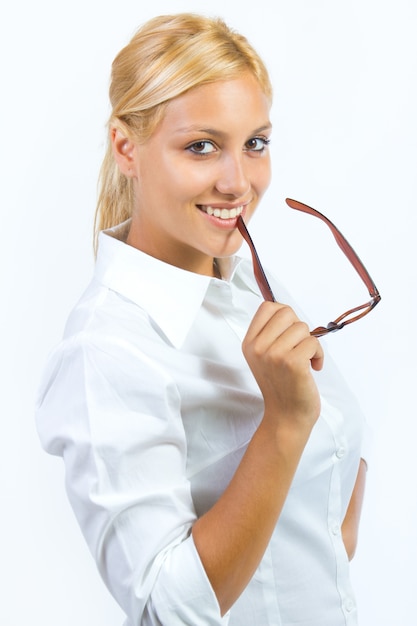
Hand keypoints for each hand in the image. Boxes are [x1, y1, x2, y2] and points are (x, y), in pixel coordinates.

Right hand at [242, 301, 323, 432]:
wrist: (286, 417)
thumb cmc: (281, 386)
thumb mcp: (265, 357)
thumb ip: (271, 334)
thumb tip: (288, 311)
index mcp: (249, 343)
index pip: (267, 307)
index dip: (284, 315)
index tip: (289, 333)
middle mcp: (258, 347)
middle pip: (286, 312)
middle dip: (299, 328)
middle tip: (298, 347)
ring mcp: (274, 354)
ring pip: (302, 327)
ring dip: (310, 343)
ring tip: (306, 360)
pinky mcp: (292, 362)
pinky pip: (313, 342)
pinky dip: (319, 355)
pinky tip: (314, 367)